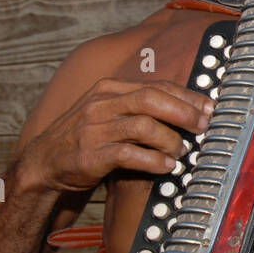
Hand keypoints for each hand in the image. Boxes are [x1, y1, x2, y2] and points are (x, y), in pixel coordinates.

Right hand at [22, 79, 213, 192]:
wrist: (44, 163)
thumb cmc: (86, 137)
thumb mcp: (108, 112)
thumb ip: (139, 107)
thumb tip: (186, 108)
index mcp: (109, 89)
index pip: (156, 86)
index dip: (187, 96)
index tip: (209, 108)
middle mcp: (101, 104)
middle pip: (152, 100)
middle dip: (183, 112)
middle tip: (203, 127)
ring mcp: (94, 128)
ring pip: (144, 127)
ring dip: (170, 140)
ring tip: (182, 152)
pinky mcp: (90, 155)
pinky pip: (129, 155)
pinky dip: (153, 161)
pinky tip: (167, 167)